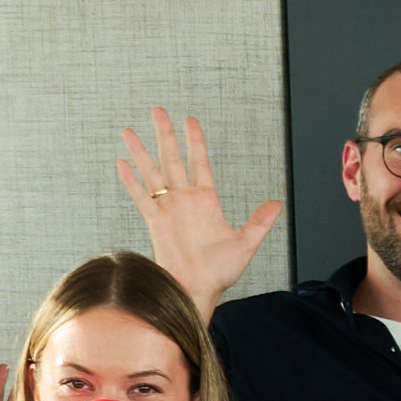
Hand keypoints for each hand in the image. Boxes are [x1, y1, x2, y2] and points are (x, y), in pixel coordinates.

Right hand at [111, 108, 287, 305]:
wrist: (198, 290)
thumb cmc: (220, 272)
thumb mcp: (245, 244)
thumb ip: (259, 222)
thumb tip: (278, 203)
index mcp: (206, 200)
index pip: (199, 162)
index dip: (195, 140)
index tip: (190, 119)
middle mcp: (185, 200)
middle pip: (172, 158)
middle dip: (165, 134)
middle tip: (157, 110)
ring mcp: (168, 209)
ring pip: (152, 173)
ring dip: (141, 152)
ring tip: (128, 131)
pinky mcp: (155, 221)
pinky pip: (141, 196)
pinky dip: (131, 180)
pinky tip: (122, 163)